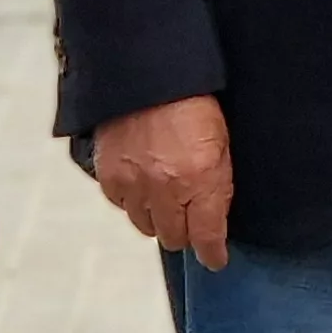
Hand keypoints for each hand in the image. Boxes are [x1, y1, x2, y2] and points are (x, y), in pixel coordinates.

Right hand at [92, 94, 235, 266]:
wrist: (148, 73)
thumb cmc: (194, 102)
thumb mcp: (222, 143)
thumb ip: (218, 184)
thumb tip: (215, 218)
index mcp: (200, 180)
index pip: (207, 236)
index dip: (212, 253)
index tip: (216, 259)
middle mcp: (165, 189)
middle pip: (174, 237)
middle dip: (184, 232)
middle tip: (189, 218)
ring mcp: (133, 184)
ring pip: (145, 226)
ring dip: (157, 218)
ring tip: (164, 197)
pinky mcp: (108, 176)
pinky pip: (121, 205)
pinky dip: (132, 200)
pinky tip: (141, 181)